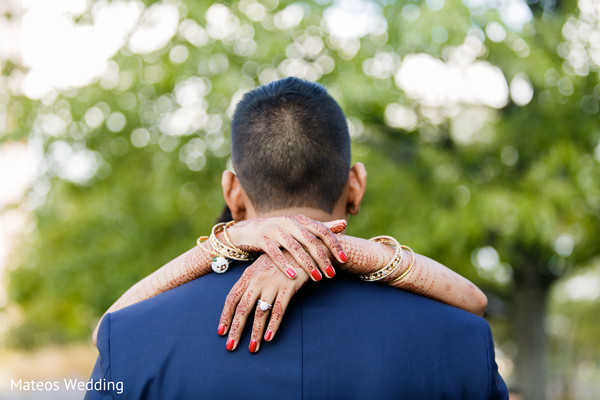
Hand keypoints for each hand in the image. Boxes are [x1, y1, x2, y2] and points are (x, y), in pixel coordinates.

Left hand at [218, 253, 308, 352]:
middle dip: (236, 329)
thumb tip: (241, 299)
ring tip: (252, 348)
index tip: (221, 331)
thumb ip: (251, 281)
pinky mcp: (288, 287)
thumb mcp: (261, 265)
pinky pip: (278, 310)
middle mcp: (257, 280)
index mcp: (248, 274)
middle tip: (230, 346)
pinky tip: (269, 338)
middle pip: (242, 308)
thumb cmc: (281, 258)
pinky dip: (273, 325)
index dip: (225, 316)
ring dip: (255, 332)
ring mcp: (272, 284)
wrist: (303, 247)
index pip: (232, 298)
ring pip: (260, 313)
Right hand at [226, 215, 346, 280]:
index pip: (322, 231)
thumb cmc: (281, 231)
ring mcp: (275, 230)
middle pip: (310, 240)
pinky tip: (294, 276)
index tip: (344, 260)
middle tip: (331, 274)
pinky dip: (285, 264)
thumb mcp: (300, 226)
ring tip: (317, 278)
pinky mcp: (262, 239)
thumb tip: (344, 223)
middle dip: (322, 258)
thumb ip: (321, 227)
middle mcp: (290, 222)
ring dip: (307, 264)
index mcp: (301, 220)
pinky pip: (275, 253)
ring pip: (294, 248)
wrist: (250, 229)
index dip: (334, 245)